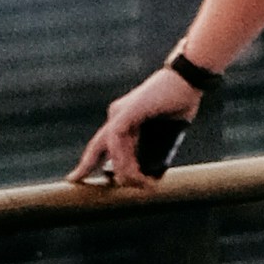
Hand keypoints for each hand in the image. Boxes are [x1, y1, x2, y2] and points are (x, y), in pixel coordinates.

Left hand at [72, 65, 202, 189]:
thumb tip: (151, 175)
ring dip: (125, 170)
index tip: (78, 176)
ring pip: (111, 148)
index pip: (104, 143)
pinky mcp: (128, 111)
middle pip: (97, 145)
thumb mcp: (163, 132)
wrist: (188, 79)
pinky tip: (133, 171)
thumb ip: (153, 149)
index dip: (92, 160)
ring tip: (141, 184)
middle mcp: (117, 113)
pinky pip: (117, 138)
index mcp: (124, 116)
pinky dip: (123, 157)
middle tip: (75, 179)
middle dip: (86, 164)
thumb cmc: (180, 102)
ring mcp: (120, 111)